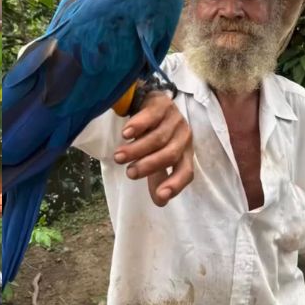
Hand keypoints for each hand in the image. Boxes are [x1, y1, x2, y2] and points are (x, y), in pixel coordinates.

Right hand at [112, 91, 192, 205]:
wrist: (150, 102)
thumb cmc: (154, 134)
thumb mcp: (156, 155)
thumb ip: (157, 177)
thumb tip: (160, 202)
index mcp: (185, 153)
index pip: (186, 171)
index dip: (176, 184)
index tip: (160, 195)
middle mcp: (184, 136)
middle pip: (169, 154)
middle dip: (149, 165)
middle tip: (129, 173)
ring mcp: (174, 119)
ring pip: (158, 137)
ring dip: (137, 149)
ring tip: (118, 157)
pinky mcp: (162, 104)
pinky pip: (151, 117)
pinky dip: (138, 126)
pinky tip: (126, 134)